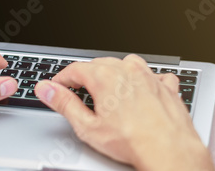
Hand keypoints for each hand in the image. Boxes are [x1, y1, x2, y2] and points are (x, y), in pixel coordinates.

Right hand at [35, 55, 214, 170]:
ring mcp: (149, 76)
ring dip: (114, 73)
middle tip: (78, 91)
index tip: (57, 86)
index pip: (75, 69)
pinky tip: (141, 91)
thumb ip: (64, 104)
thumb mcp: (87, 126)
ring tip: (109, 90)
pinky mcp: (166, 86)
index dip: (62, 78)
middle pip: (99, 64)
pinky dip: (144, 79)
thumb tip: (45, 89)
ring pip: (126, 63)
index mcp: (105, 77)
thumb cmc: (131, 141)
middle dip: (86, 76)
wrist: (169, 150)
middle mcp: (127, 70)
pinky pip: (153, 74)